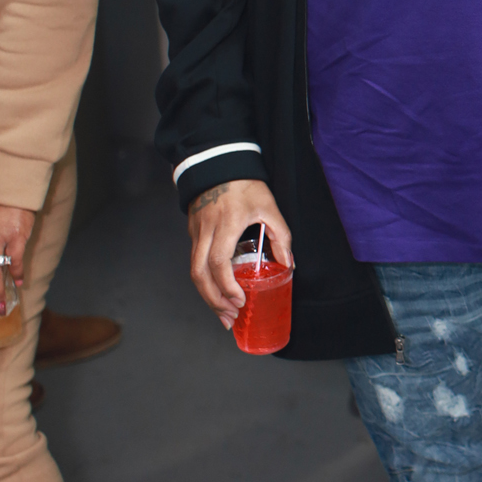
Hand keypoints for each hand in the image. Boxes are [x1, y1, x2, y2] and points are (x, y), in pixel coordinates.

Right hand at [187, 179, 293, 329]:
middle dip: (214, 300)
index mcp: (226, 224)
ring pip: (194, 271)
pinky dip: (205, 282)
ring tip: (224, 313)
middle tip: (230, 318)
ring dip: (207, 296)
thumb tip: (288, 264)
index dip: (227, 285)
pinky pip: (195, 263)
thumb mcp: (270, 207)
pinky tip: (217, 294)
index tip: (240, 300)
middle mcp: (206, 231)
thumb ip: (281, 236)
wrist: (219, 163)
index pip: (219, 262)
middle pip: (200, 274)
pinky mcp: (193, 233)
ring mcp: (196, 233)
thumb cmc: (246, 185)